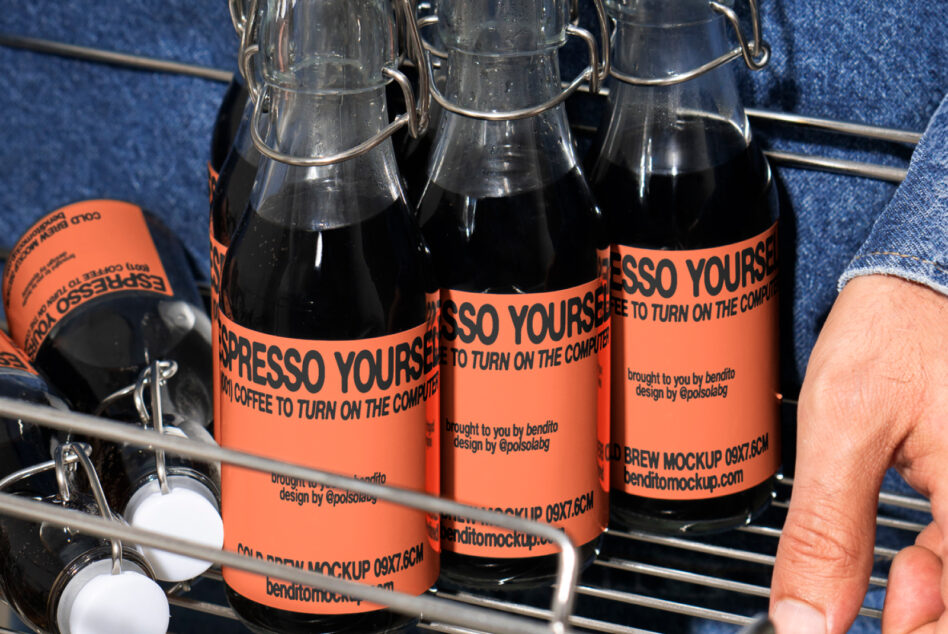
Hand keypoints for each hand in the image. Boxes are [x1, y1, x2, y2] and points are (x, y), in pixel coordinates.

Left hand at [769, 274, 947, 632]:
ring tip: (895, 577)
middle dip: (918, 620)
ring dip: (928, 602)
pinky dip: (938, 573)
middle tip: (877, 612)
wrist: (924, 279)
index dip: (911, 633)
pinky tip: (911, 562)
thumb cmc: (896, 328)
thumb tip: (806, 619)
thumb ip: (827, 528)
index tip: (868, 629)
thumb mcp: (843, 424)